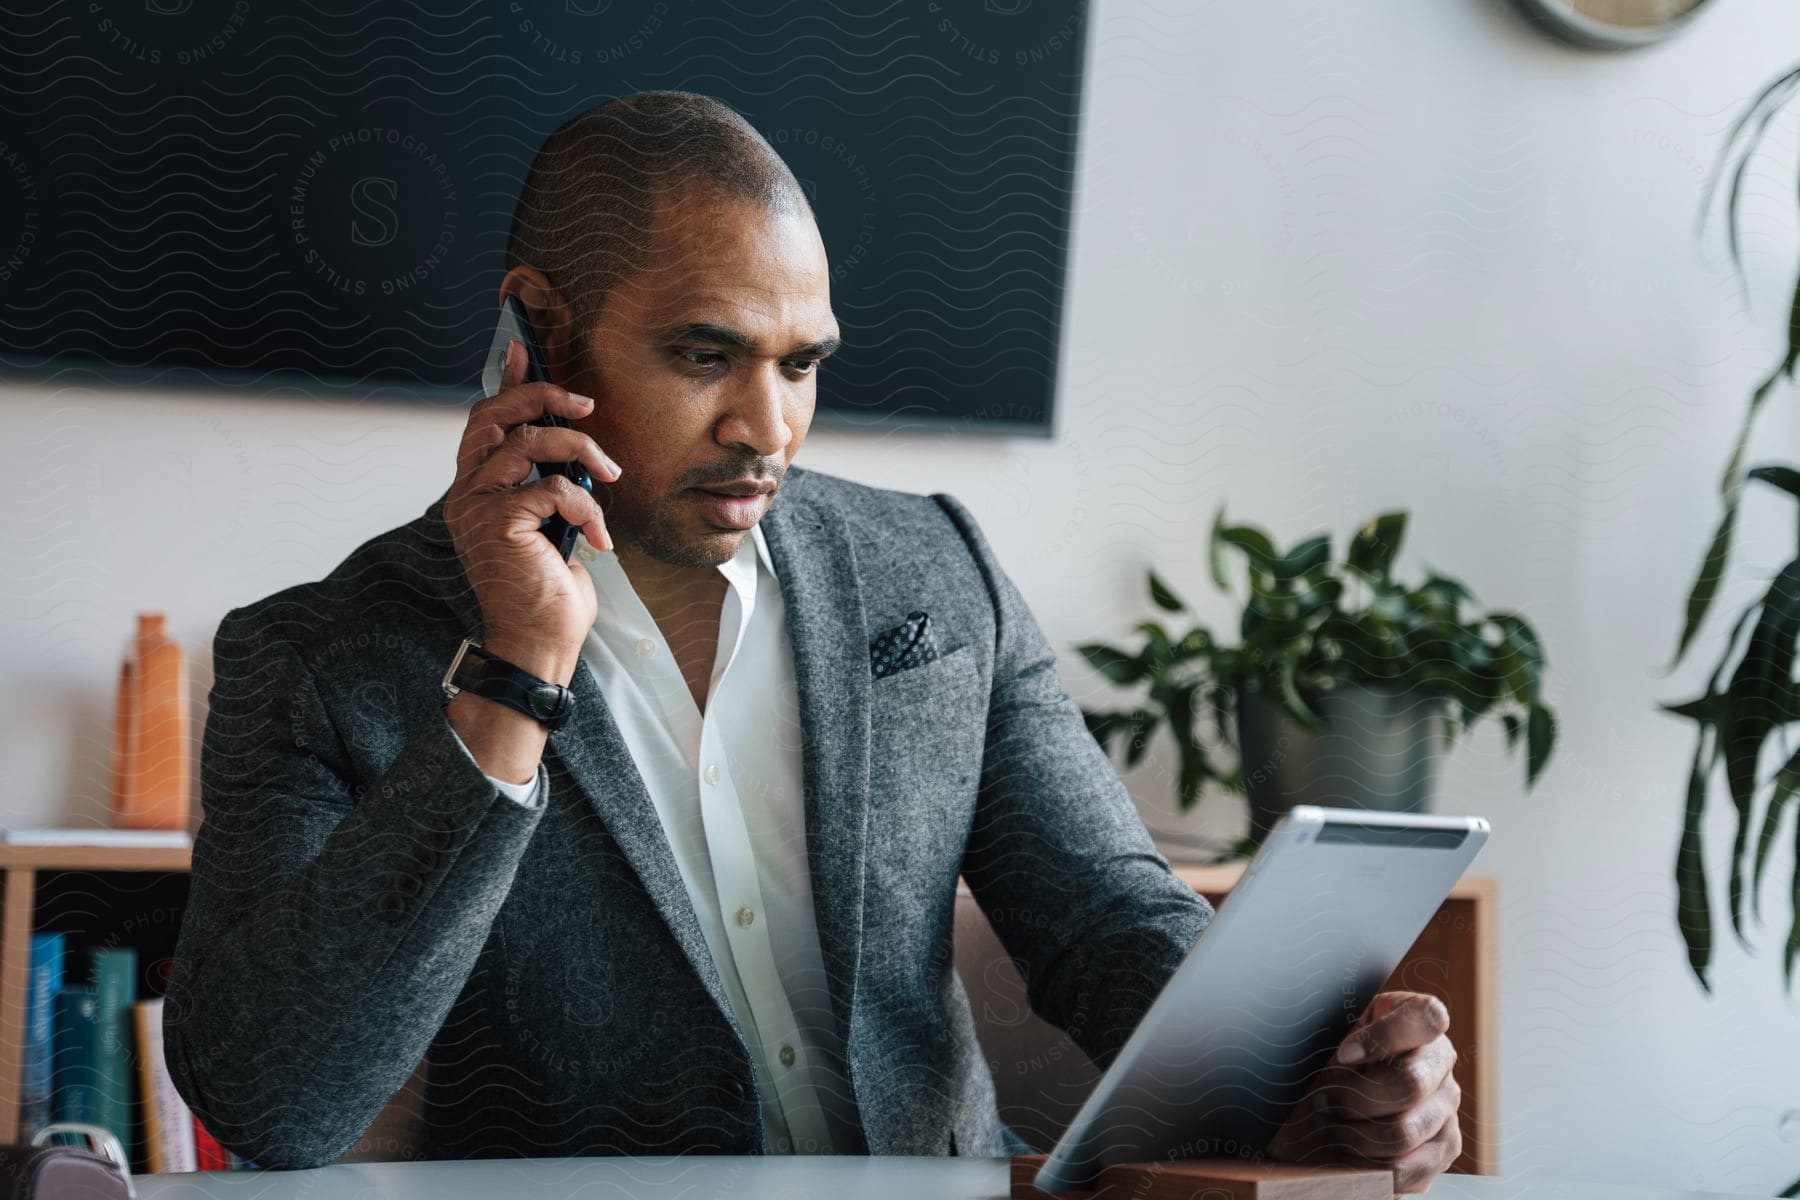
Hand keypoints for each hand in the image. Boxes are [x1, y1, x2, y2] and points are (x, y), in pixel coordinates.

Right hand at [443, 338, 621, 682]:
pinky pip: (551, 489)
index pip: (483, 418)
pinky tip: (599, 538)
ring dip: (580, 452)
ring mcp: (477, 506)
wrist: (538, 641)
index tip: (525, 351)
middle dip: (544, 398)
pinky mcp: (498, 524)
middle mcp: (467, 491)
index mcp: (476, 487)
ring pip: (529, 443)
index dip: (506, 382)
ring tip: (608, 477)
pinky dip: (585, 507)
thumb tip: (569, 445)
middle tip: (586, 408)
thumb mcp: (552, 523)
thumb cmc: (548, 588)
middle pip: (496, 414)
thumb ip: (548, 482)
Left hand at [1266, 991, 1461, 1193]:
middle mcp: (1441, 1061)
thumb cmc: (1339, 1054)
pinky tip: (1345, 1155)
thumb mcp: (1337, 1032)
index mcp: (1420, 1020)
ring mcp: (1446, 1105)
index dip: (1384, 1037)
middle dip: (1353, 1098)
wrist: (1348, 1091)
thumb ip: (1341, 1037)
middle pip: (1410, 1084)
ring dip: (1354, 1136)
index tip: (1343, 1053)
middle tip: (1321, 1102)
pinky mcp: (1444, 1146)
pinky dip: (1368, 1167)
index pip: (1427, 1017)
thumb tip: (1333, 1060)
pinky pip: (1408, 1168)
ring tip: (1327, 1132)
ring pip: (1403, 1132)